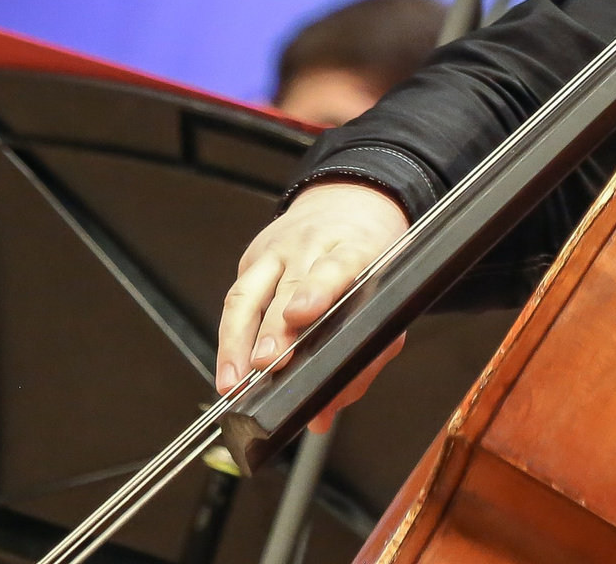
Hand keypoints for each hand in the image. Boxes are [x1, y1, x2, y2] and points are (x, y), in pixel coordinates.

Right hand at [217, 181, 409, 428]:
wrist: (349, 200)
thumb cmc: (369, 255)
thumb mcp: (387, 295)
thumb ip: (365, 357)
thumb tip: (324, 414)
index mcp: (356, 246)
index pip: (337, 265)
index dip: (318, 289)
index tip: (303, 314)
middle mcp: (314, 244)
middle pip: (289, 286)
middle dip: (274, 329)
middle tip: (266, 365)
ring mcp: (279, 248)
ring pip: (250, 292)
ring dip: (239, 341)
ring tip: (234, 381)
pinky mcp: (253, 258)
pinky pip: (237, 299)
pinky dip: (229, 339)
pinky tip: (228, 371)